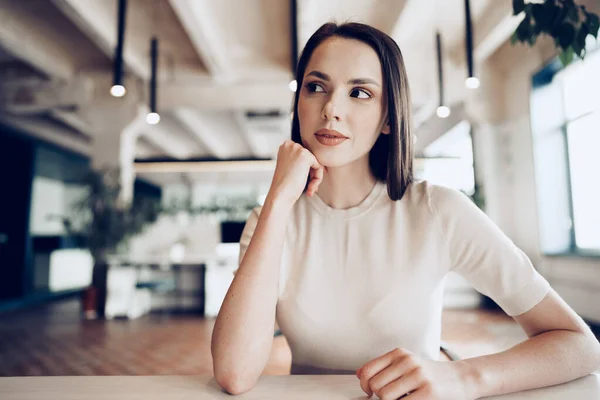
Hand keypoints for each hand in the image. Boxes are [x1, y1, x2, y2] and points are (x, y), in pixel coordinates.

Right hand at [266, 140, 324, 207]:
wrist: (279, 195)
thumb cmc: (284, 185)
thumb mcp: (290, 168)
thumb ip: (300, 160)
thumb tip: (316, 160)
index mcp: (285, 146)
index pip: (305, 155)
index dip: (306, 170)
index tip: (303, 182)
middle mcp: (290, 145)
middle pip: (311, 158)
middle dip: (311, 174)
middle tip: (308, 188)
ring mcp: (297, 149)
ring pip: (316, 163)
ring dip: (315, 178)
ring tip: (309, 190)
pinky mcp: (305, 156)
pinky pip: (319, 167)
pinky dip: (317, 179)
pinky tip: (310, 188)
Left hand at [356, 348, 473, 399]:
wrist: (461, 378)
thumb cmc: (430, 373)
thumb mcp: (406, 363)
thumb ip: (383, 367)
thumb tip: (359, 375)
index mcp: (399, 353)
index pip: (368, 370)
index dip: (364, 385)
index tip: (369, 392)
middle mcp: (407, 361)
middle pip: (376, 386)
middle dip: (379, 396)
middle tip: (391, 397)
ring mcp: (418, 376)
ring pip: (385, 396)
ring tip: (402, 398)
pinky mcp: (428, 392)